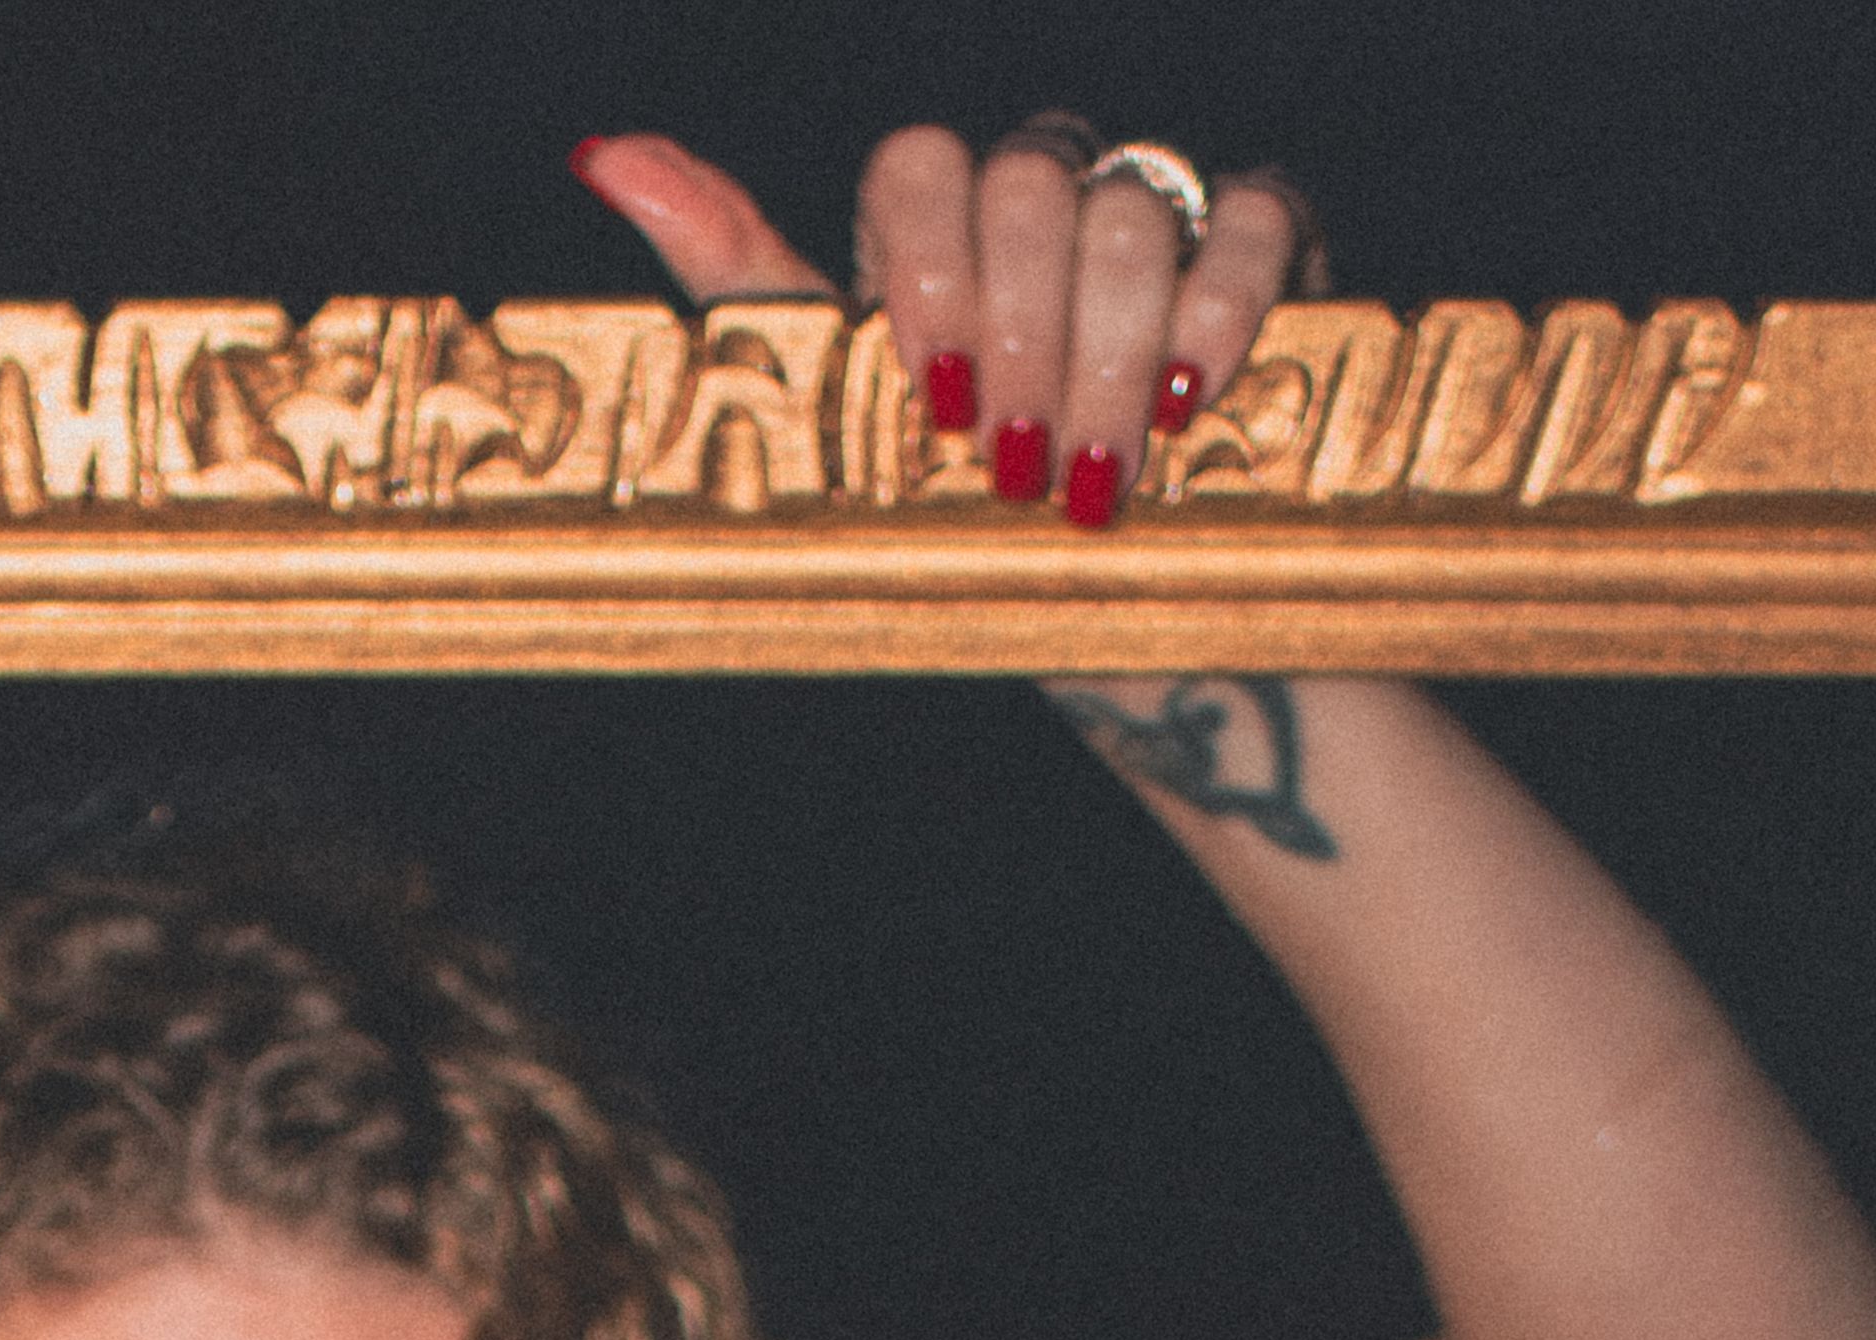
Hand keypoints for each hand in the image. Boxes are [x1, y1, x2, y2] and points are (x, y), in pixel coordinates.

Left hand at [572, 123, 1315, 525]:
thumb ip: (749, 288)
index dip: (926, 264)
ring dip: (1105, 360)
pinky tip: (1186, 402)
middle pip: (1027, 179)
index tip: (931, 393)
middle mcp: (1045, 206)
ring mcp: (1158, 219)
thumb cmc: (974, 545)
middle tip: (1014, 466)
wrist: (1128, 645)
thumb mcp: (846, 431)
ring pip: (1130, 211)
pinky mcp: (1267, 252)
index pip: (918, 165)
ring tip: (1094, 479)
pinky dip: (1221, 306)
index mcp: (940, 239)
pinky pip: (1252, 218)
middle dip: (1018, 333)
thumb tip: (608, 157)